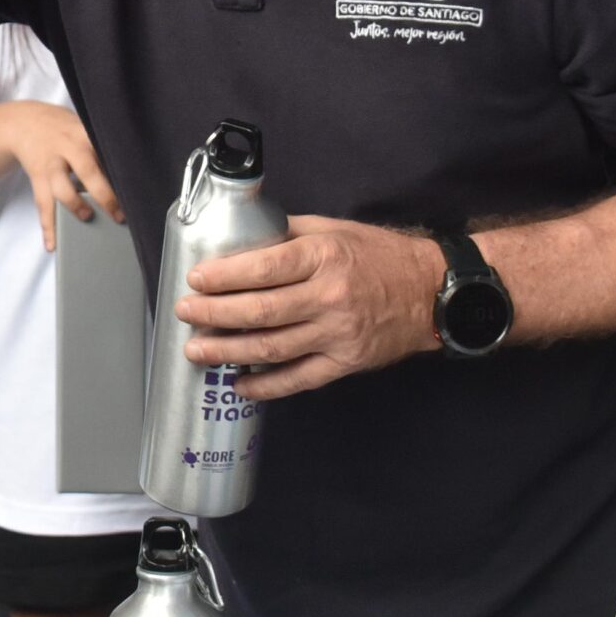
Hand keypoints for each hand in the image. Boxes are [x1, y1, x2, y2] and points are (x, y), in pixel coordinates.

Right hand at [0, 100, 124, 250]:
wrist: (23, 123)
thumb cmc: (63, 129)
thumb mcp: (83, 127)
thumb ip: (100, 148)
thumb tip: (127, 177)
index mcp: (84, 134)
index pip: (106, 150)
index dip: (120, 168)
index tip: (135, 188)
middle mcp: (67, 147)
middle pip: (86, 169)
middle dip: (103, 193)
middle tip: (118, 214)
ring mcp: (50, 163)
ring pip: (60, 187)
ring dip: (74, 205)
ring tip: (87, 218)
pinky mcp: (37, 178)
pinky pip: (42, 204)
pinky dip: (48, 226)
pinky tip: (53, 243)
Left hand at [173, 215, 443, 400]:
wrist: (430, 292)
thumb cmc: (378, 255)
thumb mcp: (333, 230)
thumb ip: (287, 234)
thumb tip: (240, 238)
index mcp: (324, 257)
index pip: (264, 268)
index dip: (224, 277)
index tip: (195, 280)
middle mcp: (330, 296)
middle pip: (261, 310)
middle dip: (215, 314)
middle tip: (185, 314)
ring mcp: (338, 334)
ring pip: (273, 348)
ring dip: (229, 351)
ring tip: (198, 351)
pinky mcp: (346, 362)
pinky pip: (299, 379)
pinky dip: (266, 386)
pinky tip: (239, 384)